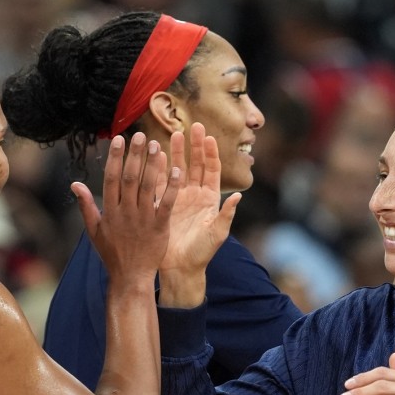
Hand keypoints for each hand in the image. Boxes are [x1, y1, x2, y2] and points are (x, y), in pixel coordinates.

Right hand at [72, 132, 178, 281]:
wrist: (130, 277)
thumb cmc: (112, 253)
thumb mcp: (94, 230)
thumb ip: (86, 205)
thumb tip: (74, 183)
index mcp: (110, 211)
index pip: (112, 179)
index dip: (115, 158)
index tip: (119, 140)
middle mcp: (126, 212)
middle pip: (130, 178)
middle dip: (135, 156)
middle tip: (140, 135)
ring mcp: (143, 219)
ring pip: (148, 187)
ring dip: (153, 165)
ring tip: (157, 145)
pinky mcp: (159, 227)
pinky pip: (166, 204)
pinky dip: (171, 188)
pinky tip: (177, 171)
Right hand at [160, 122, 239, 274]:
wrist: (180, 268)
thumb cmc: (202, 253)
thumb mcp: (217, 234)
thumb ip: (226, 215)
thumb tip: (238, 197)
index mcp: (210, 200)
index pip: (212, 171)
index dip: (211, 154)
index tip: (209, 137)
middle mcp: (195, 196)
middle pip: (196, 165)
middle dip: (195, 146)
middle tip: (193, 126)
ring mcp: (178, 198)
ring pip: (178, 170)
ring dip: (176, 153)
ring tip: (173, 134)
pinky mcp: (163, 204)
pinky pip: (161, 183)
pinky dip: (159, 169)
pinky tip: (156, 155)